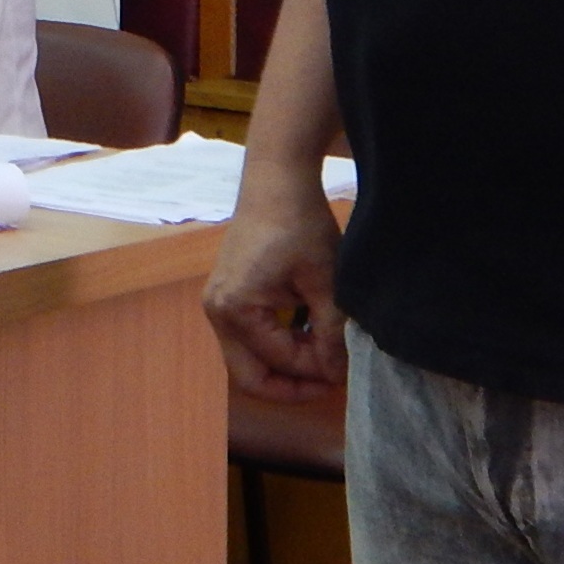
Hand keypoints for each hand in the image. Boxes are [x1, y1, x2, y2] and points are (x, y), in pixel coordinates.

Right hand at [204, 173, 347, 402]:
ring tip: (323, 357)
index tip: (346, 372)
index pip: (279, 361)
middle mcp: (216, 311)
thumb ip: (330, 333)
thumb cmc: (300, 224)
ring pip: (248, 357)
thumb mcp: (325, 281)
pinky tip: (307, 334)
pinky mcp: (227, 292)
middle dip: (289, 384)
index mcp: (235, 309)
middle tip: (328, 382)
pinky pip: (248, 335)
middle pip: (249, 374)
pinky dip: (276, 343)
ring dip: (284, 364)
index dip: (315, 372)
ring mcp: (217, 302)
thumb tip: (337, 374)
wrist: (277, 179)